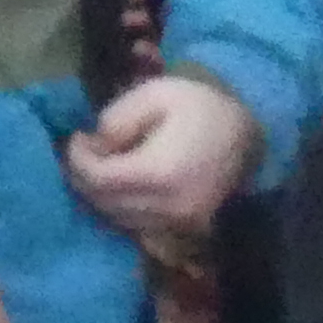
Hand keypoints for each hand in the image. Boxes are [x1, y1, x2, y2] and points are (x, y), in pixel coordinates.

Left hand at [64, 73, 260, 237]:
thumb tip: (93, 145)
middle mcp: (170, 207)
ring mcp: (181, 222)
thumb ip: (116, 120)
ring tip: (97, 163)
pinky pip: (140, 224)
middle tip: (82, 151)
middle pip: (106, 204)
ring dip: (100, 195)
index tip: (77, 137)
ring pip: (120, 219)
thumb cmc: (197, 106)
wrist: (245, 132)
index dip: (77, 160)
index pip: (99, 180)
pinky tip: (120, 181)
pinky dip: (121, 206)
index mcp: (160, 173)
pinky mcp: (187, 227)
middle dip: (83, 178)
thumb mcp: (153, 95)